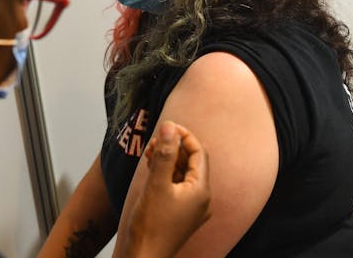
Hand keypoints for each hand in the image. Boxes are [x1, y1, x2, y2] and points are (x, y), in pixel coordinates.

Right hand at [123, 121, 210, 257]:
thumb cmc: (151, 225)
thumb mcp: (157, 184)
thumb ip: (165, 153)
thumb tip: (170, 127)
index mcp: (201, 191)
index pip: (199, 153)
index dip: (184, 136)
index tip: (167, 127)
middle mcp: (201, 199)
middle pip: (191, 162)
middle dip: (174, 147)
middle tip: (155, 141)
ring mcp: (191, 208)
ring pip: (182, 173)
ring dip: (168, 159)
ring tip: (151, 152)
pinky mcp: (180, 213)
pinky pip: (177, 185)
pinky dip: (166, 173)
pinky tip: (152, 168)